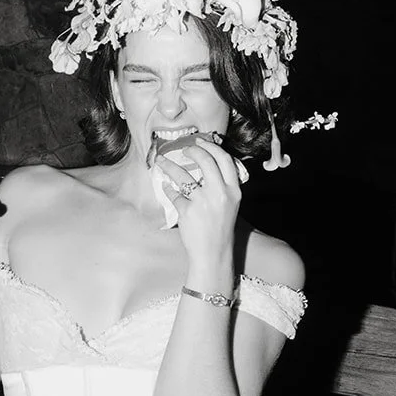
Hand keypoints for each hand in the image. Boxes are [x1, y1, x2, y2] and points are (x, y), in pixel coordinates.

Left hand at [157, 140, 240, 261]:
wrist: (213, 253)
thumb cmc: (220, 229)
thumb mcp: (230, 205)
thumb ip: (222, 186)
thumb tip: (206, 164)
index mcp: (234, 191)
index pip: (225, 160)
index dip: (211, 147)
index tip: (200, 142)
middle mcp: (220, 194)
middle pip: (206, 160)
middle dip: (192, 150)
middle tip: (183, 149)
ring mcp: (202, 202)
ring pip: (182, 175)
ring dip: (169, 165)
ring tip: (162, 162)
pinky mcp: (187, 211)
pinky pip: (174, 194)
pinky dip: (168, 189)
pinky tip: (165, 187)